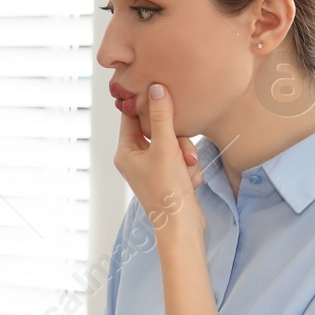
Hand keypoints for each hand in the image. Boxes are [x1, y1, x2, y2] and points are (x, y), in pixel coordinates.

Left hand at [114, 82, 206, 233]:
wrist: (182, 227)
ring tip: (187, 170)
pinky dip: (189, 168)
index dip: (147, 106)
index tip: (163, 94)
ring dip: (186, 156)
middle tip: (183, 154)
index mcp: (125, 152)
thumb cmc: (167, 191)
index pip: (132, 117)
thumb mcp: (165, 149)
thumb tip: (155, 87)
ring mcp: (153, 169)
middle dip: (176, 140)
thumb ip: (162, 117)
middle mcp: (136, 159)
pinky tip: (189, 182)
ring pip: (175, 145)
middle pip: (159, 130)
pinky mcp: (169, 177)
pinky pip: (183, 159)